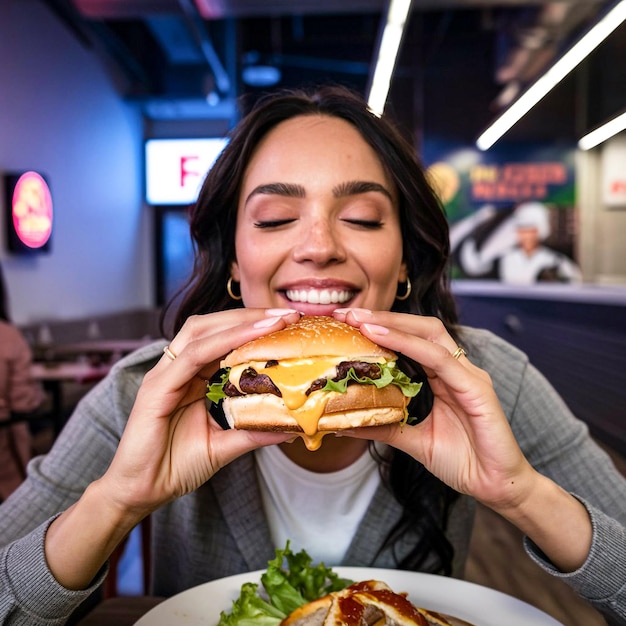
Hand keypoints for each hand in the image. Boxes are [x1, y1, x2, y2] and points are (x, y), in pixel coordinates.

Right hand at [99, 308, 301, 518]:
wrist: (140, 492)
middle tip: (287, 315)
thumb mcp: (224, 445)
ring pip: (202, 332)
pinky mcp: (156, 388)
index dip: (255, 328)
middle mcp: (177, 369)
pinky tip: (249, 338)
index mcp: (191, 376)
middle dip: (250, 316)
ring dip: (240, 323)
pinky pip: (191, 357)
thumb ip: (254, 431)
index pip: (223, 339)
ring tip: (274, 321)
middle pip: (212, 326)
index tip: (289, 324)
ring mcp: (164, 375)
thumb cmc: (176, 466)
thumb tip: (291, 426)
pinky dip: (221, 343)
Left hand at [332, 309, 535, 509]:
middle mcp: (456, 369)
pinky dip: (410, 345)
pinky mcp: (477, 389)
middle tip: (348, 313)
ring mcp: (468, 376)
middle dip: (383, 316)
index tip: (346, 322)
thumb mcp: (412, 440)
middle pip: (420, 327)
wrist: (495, 486)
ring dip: (393, 325)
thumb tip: (343, 424)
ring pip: (429, 335)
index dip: (380, 327)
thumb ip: (383, 427)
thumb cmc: (461, 461)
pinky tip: (384, 338)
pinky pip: (441, 360)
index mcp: (443, 376)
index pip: (411, 339)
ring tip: (361, 320)